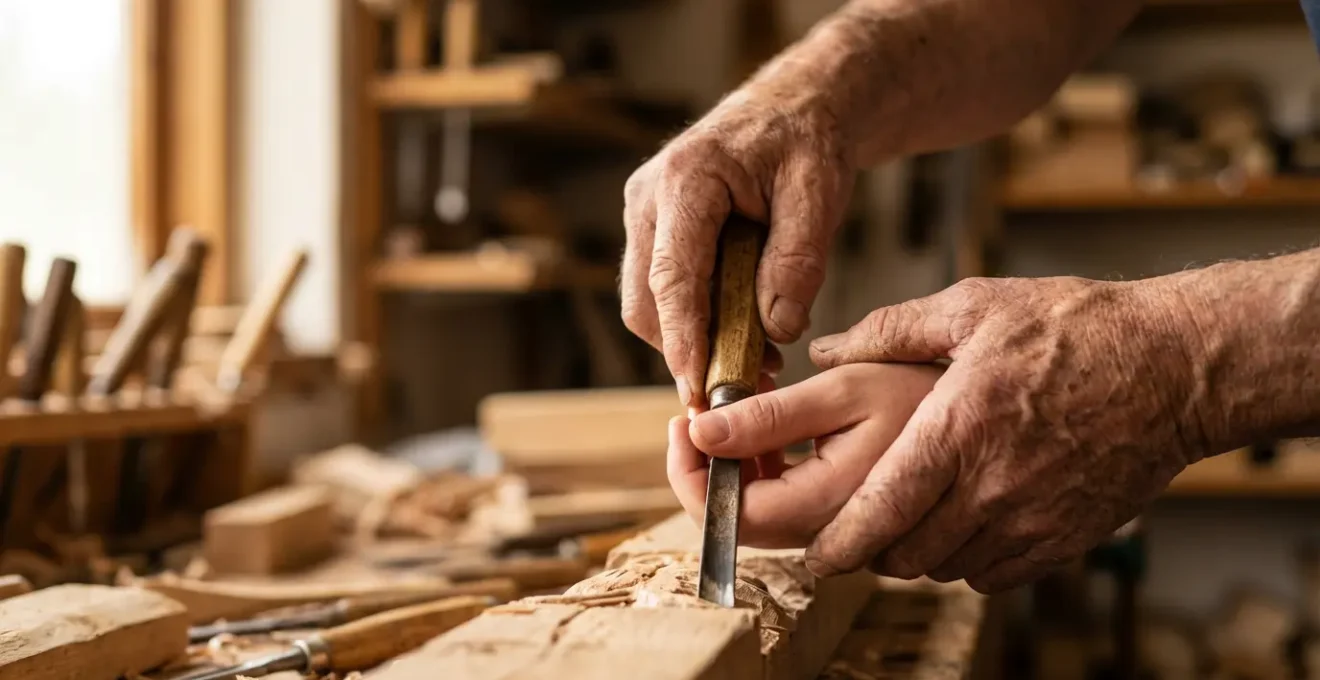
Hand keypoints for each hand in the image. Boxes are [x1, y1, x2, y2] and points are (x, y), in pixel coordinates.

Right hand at [621, 87, 854, 406]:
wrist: (791, 109)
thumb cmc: (805, 142)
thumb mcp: (819, 194)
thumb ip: (798, 261)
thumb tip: (776, 329)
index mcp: (687, 179)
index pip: (673, 277)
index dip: (683, 339)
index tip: (698, 388)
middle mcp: (649, 198)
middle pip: (646, 301)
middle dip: (687, 351)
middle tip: (744, 387)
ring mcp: (644, 215)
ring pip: (648, 303)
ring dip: (694, 341)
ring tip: (758, 361)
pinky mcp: (653, 232)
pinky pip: (662, 291)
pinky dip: (696, 321)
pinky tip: (744, 335)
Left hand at [667, 363, 942, 547]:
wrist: (1051, 396)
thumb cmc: (955, 378)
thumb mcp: (850, 385)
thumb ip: (773, 416)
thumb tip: (702, 434)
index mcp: (849, 501)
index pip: (739, 521)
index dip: (694, 478)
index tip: (685, 427)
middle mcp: (873, 544)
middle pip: (764, 530)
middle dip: (730, 468)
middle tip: (729, 407)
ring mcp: (904, 556)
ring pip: (804, 533)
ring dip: (773, 478)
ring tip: (784, 416)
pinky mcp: (928, 554)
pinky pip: (848, 538)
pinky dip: (815, 492)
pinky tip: (829, 445)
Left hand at [802, 276, 1208, 591]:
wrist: (1175, 366)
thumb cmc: (1075, 328)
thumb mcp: (975, 306)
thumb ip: (891, 330)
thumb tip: (827, 350)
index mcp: (959, 427)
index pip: (882, 509)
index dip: (841, 543)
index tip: (815, 556)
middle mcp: (992, 485)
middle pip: (907, 553)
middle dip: (874, 547)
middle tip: (863, 525)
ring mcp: (1032, 519)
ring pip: (947, 568)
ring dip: (921, 552)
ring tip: (917, 515)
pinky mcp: (1065, 539)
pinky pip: (994, 576)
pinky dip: (969, 561)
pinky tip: (968, 521)